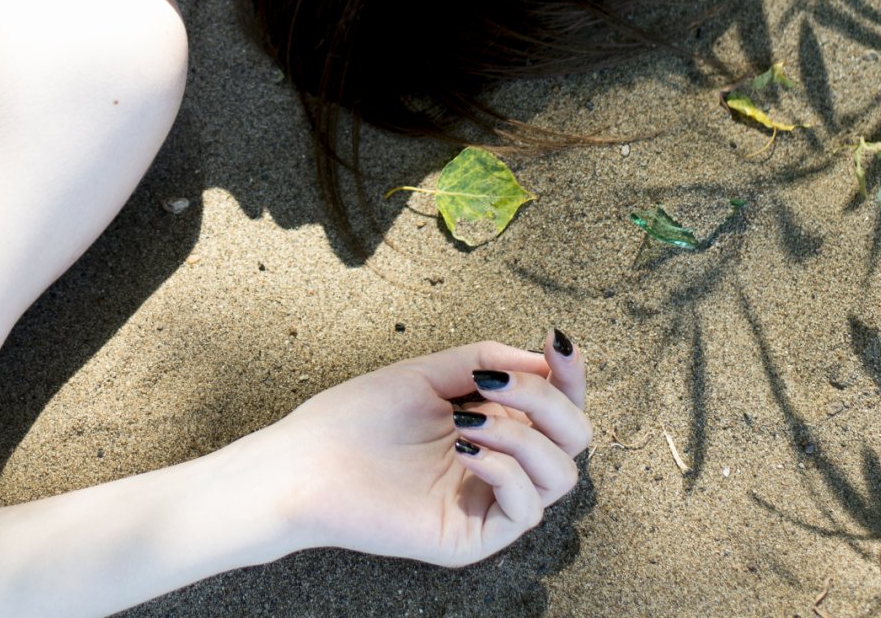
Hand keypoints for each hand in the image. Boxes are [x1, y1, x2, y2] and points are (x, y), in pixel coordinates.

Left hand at [261, 332, 589, 567]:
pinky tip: (463, 449)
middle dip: (548, 401)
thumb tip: (543, 357)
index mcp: (493, 426)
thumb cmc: (357, 417)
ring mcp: (487, 503)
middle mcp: (499, 465)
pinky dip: (505, 470)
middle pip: (573, 439)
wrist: (306, 462)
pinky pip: (524, 510)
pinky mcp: (472, 537)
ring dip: (523, 435)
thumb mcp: (428, 373)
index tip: (557, 342)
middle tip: (498, 382)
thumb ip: (487, 360)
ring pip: (560, 476)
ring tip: (467, 419)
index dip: (569, 375)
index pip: (558, 407)